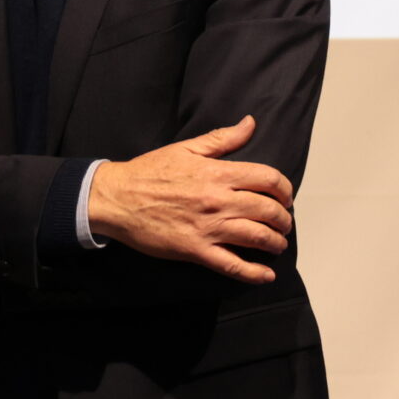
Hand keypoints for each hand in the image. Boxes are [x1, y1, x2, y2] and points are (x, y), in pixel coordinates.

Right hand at [86, 115, 294, 284]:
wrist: (114, 198)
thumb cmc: (147, 172)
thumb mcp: (185, 148)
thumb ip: (222, 138)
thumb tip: (250, 123)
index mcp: (217, 173)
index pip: (269, 179)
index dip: (285, 190)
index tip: (284, 197)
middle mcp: (218, 200)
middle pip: (269, 211)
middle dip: (283, 219)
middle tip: (282, 223)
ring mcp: (207, 227)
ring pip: (258, 237)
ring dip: (275, 243)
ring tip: (276, 244)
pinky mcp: (195, 250)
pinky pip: (232, 265)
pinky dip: (254, 273)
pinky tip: (266, 274)